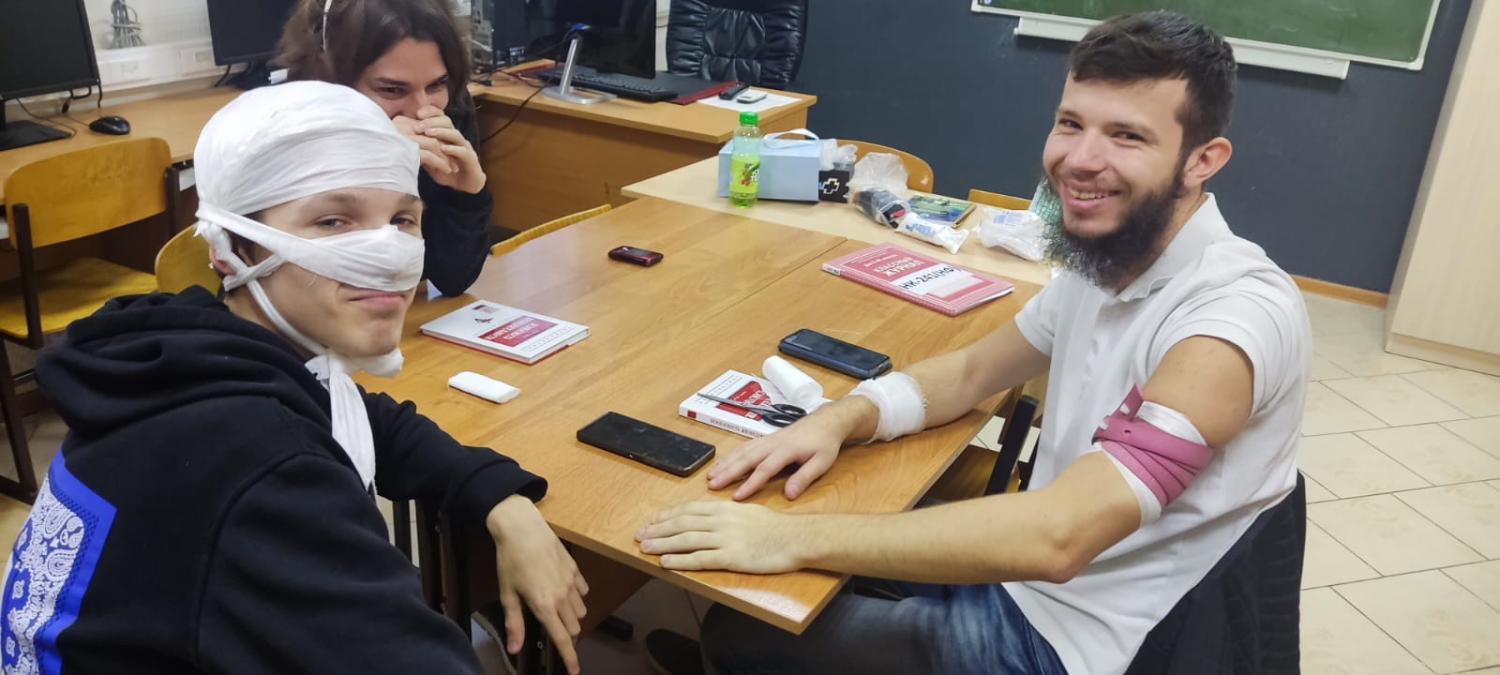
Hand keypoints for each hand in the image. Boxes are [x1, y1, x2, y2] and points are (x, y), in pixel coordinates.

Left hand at [393, 106, 487, 193]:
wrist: (464, 184)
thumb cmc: (445, 170)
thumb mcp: (429, 158)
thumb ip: (419, 148)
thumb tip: (400, 140)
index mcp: (446, 134)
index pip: (440, 116)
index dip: (430, 112)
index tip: (417, 113)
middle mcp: (456, 138)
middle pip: (447, 122)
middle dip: (432, 122)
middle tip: (418, 126)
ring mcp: (464, 147)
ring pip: (455, 134)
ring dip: (441, 132)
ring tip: (428, 133)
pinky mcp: (471, 159)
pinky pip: (463, 151)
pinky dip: (453, 149)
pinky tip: (443, 149)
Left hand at [487, 495, 588, 674]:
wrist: (522, 528)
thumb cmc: (510, 561)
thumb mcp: (507, 593)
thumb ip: (515, 623)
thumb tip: (515, 649)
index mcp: (544, 606)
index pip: (562, 639)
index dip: (569, 658)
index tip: (575, 671)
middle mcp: (562, 597)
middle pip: (574, 627)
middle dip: (567, 636)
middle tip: (554, 633)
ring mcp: (571, 582)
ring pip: (580, 610)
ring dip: (571, 617)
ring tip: (556, 611)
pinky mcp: (575, 569)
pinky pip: (582, 591)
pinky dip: (576, 597)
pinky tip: (564, 591)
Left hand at [637, 501, 805, 573]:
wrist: (794, 538)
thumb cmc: (775, 527)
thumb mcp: (748, 512)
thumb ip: (727, 514)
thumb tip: (710, 517)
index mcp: (724, 508)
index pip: (688, 510)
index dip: (667, 515)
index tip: (653, 520)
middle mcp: (720, 520)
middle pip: (682, 523)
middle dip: (658, 529)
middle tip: (640, 535)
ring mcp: (725, 539)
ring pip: (686, 540)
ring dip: (662, 544)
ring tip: (645, 548)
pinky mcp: (730, 557)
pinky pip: (700, 559)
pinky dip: (680, 560)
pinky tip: (666, 563)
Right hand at [706, 415, 845, 500]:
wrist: (826, 421)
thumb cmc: (824, 443)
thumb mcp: (821, 463)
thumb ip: (804, 478)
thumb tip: (789, 495)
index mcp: (786, 450)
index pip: (764, 469)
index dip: (750, 484)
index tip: (736, 497)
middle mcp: (772, 443)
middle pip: (746, 458)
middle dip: (728, 472)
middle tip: (711, 485)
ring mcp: (767, 439)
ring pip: (742, 451)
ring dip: (725, 463)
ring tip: (710, 476)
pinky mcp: (765, 439)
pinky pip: (744, 446)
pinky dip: (731, 455)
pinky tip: (722, 463)